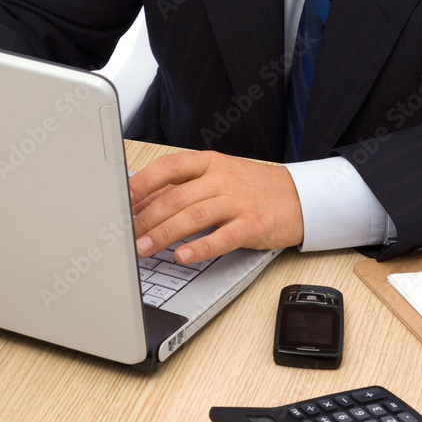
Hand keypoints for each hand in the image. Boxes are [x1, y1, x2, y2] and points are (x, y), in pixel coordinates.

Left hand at [129, 149, 303, 263]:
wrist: (300, 197)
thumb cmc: (255, 188)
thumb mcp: (220, 177)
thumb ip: (187, 188)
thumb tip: (146, 203)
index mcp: (210, 164)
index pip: (169, 168)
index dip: (143, 184)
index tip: (122, 200)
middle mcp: (222, 179)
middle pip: (176, 197)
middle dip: (147, 219)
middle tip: (128, 236)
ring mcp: (238, 201)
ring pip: (193, 216)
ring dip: (164, 234)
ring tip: (144, 249)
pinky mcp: (251, 225)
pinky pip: (221, 238)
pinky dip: (199, 248)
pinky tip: (182, 256)